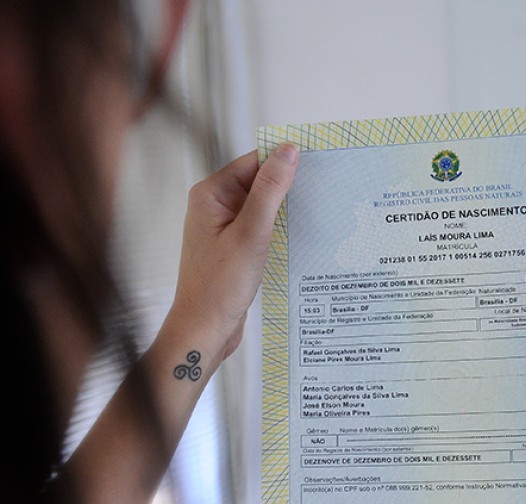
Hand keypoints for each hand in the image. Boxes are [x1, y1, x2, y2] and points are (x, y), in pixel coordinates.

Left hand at [168, 143, 297, 359]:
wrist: (203, 329)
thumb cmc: (218, 287)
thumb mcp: (251, 233)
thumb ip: (270, 190)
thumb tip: (287, 152)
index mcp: (211, 194)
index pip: (254, 161)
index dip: (284, 161)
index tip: (316, 162)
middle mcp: (214, 206)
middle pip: (259, 182)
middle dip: (287, 188)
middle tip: (321, 191)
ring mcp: (223, 227)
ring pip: (262, 207)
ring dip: (285, 211)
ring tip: (314, 214)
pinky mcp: (233, 247)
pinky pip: (260, 228)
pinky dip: (278, 230)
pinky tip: (298, 237)